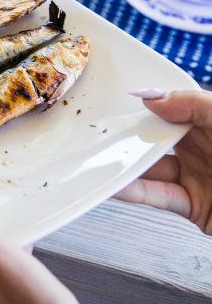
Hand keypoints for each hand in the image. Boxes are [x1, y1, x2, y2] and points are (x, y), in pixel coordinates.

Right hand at [118, 89, 211, 233]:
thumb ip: (192, 103)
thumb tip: (151, 95)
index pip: (176, 107)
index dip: (151, 105)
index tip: (125, 102)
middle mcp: (206, 149)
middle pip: (160, 138)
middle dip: (132, 135)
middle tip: (104, 131)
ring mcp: (199, 178)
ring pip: (155, 168)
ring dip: (128, 164)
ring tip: (101, 157)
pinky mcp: (195, 208)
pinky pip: (159, 196)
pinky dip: (136, 192)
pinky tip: (118, 183)